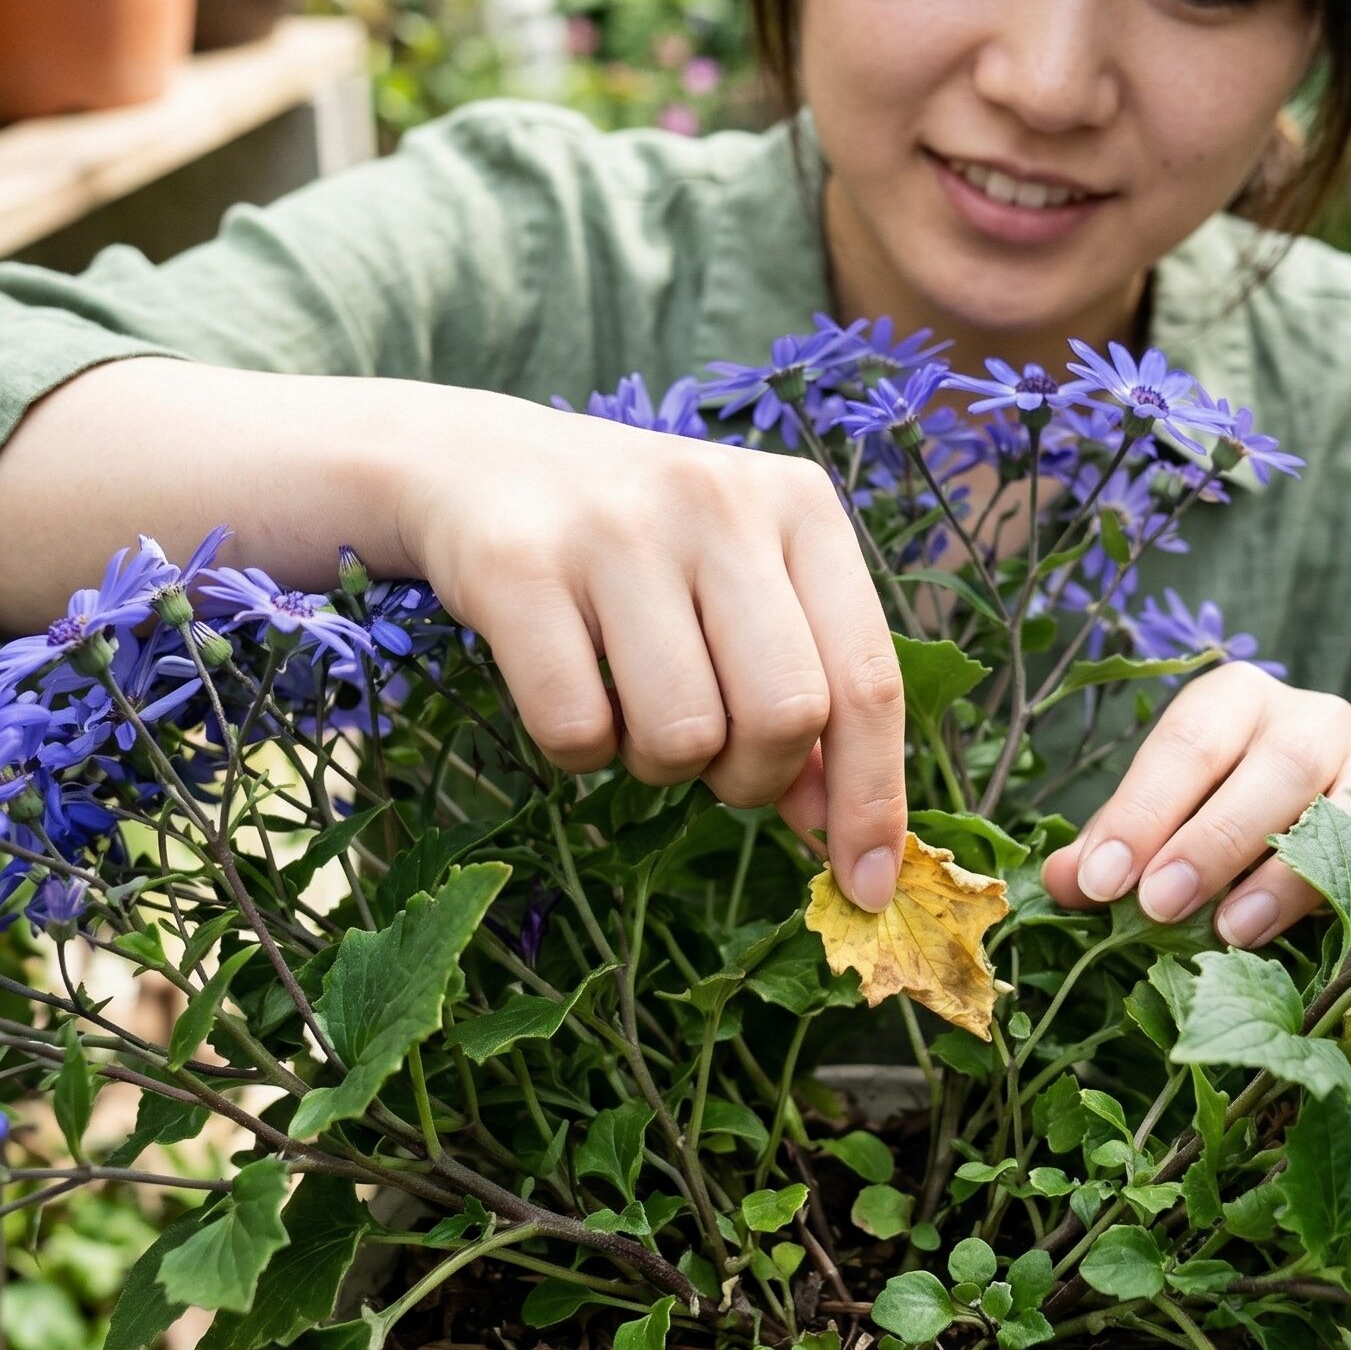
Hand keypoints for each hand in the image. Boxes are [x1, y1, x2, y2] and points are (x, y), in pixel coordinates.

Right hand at [399, 394, 907, 909]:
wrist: (477, 463)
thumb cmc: (640, 549)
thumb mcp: (741, 590)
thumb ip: (804, 692)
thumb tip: (841, 831)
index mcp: (800, 505)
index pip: (869, 680)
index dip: (873, 799)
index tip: (868, 885)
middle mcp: (720, 502)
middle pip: (787, 716)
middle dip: (753, 778)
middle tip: (712, 757)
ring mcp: (617, 527)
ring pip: (683, 736)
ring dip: (658, 763)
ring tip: (633, 704)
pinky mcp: (520, 564)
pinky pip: (577, 730)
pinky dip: (578, 747)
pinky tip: (569, 686)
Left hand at [1041, 663, 1350, 945]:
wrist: (1327, 828)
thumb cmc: (1221, 812)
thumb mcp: (1161, 821)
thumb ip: (1113, 846)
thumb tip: (1061, 881)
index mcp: (1236, 700)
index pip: (1187, 743)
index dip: (1142, 811)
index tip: (1102, 880)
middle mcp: (1312, 718)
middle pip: (1272, 768)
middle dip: (1211, 841)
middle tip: (1158, 905)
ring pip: (1342, 810)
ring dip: (1284, 876)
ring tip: (1229, 931)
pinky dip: (1350, 898)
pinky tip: (1312, 941)